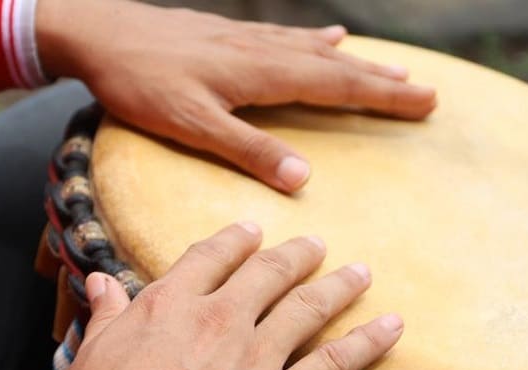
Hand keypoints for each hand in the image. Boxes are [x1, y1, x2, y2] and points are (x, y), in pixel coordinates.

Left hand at [35, 0, 436, 191]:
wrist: (100, 32)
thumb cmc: (142, 82)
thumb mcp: (192, 125)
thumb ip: (247, 150)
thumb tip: (301, 177)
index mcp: (262, 74)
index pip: (337, 85)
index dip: (383, 95)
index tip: (425, 101)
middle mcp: (264, 51)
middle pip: (338, 66)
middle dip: (384, 80)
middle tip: (427, 92)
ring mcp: (249, 39)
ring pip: (317, 50)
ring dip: (358, 62)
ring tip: (393, 69)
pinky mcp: (231, 36)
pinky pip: (289, 37)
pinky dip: (317, 40)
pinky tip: (330, 37)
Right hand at [45, 223, 403, 369]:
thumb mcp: (91, 357)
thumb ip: (108, 315)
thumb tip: (103, 283)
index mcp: (169, 306)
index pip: (211, 257)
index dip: (235, 241)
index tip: (252, 232)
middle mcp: (218, 320)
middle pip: (269, 273)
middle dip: (296, 255)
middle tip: (316, 245)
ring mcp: (255, 358)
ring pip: (309, 307)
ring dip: (340, 286)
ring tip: (360, 273)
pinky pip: (336, 362)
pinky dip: (369, 340)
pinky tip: (392, 326)